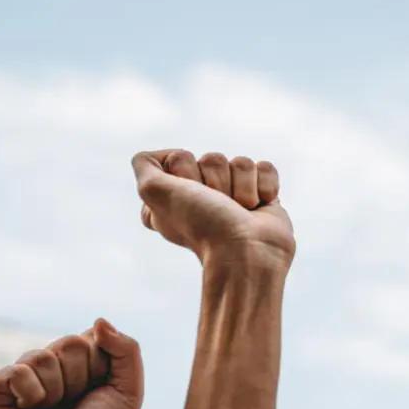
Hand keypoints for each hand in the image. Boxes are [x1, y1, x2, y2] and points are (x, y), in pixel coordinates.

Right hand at [0, 319, 143, 408]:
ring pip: (43, 357)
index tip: (100, 393)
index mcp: (84, 360)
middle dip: (79, 378)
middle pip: (69, 344)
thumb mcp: (129, 392)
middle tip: (74, 405)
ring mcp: (26, 374)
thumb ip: (127, 350)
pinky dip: (30, 395)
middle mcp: (54, 363)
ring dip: (55, 391)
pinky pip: (17, 372)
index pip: (93, 336)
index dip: (101, 367)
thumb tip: (99, 320)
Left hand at [131, 148, 294, 266]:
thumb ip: (144, 165)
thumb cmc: (202, 226)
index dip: (184, 174)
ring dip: (242, 188)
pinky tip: (258, 209)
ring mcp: (236, 197)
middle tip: (218, 208)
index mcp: (178, 198)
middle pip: (212, 158)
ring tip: (240, 213)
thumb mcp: (154, 192)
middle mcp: (205, 198)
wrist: (246, 253)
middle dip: (217, 181)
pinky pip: (265, 168)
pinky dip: (264, 187)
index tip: (187, 200)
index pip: (179, 158)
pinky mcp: (262, 196)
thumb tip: (164, 155)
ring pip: (241, 163)